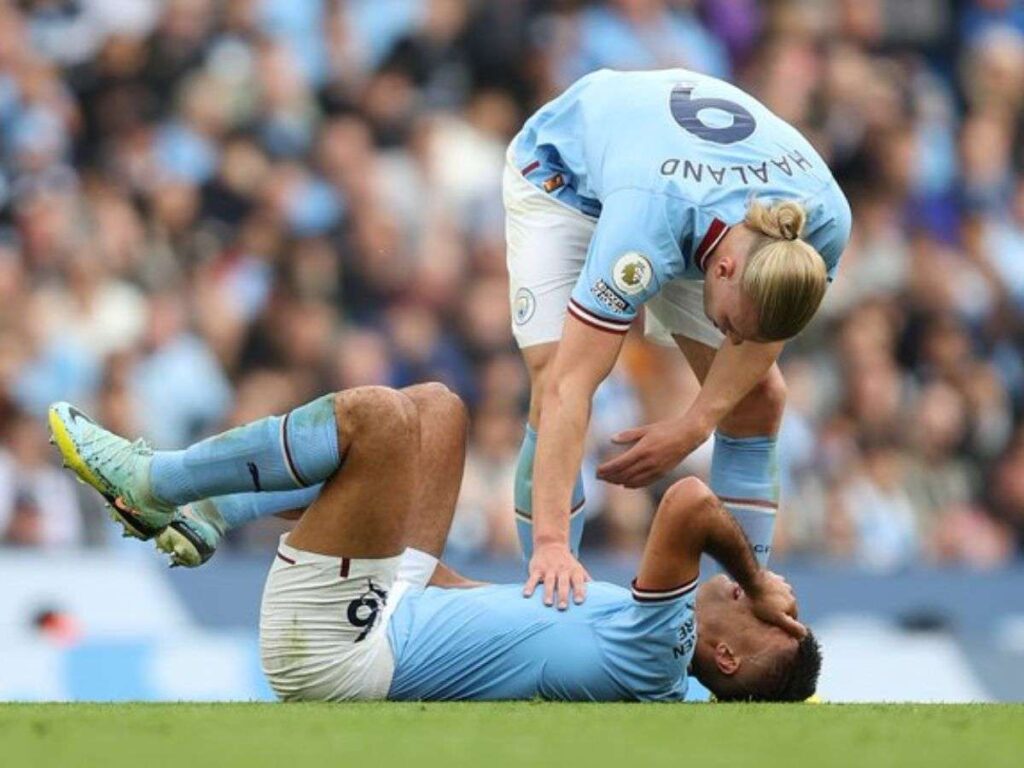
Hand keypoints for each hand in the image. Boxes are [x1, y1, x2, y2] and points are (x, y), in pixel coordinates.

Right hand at [524, 542, 589, 608]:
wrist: (551, 544)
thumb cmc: (567, 563)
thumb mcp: (578, 569)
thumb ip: (587, 581)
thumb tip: (601, 596)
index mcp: (574, 571)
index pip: (578, 581)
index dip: (579, 591)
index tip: (579, 602)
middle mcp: (562, 570)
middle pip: (563, 583)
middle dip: (563, 595)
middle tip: (563, 608)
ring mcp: (549, 569)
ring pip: (549, 581)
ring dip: (548, 592)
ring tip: (548, 604)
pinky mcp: (537, 568)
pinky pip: (532, 578)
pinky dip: (529, 586)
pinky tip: (526, 595)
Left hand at [596, 417, 710, 487]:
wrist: (689, 435)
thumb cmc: (667, 428)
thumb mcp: (646, 429)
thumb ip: (628, 435)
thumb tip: (611, 439)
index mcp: (643, 450)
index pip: (619, 464)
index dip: (606, 469)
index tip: (596, 471)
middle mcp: (648, 463)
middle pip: (624, 475)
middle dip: (609, 477)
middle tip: (598, 477)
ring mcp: (656, 470)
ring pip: (633, 481)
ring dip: (618, 482)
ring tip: (609, 480)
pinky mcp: (662, 473)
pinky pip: (644, 483)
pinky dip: (632, 485)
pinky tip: (625, 484)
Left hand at [747, 571, 806, 638]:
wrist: (753, 580)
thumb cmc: (763, 602)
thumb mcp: (777, 618)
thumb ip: (792, 627)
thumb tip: (804, 635)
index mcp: (792, 604)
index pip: (792, 618)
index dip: (783, 622)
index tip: (773, 622)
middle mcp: (791, 594)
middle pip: (787, 607)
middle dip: (780, 611)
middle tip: (767, 613)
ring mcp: (783, 584)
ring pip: (781, 596)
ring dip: (776, 600)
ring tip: (764, 603)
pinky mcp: (774, 577)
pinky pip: (774, 586)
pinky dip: (771, 590)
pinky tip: (763, 593)